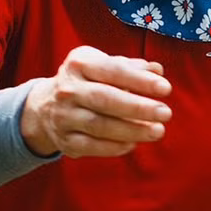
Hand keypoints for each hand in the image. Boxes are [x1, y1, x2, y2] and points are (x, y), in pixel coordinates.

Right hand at [21, 45, 171, 157]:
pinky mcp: (64, 140)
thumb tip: (158, 70)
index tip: (166, 89)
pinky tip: (134, 143)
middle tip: (165, 113)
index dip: (140, 80)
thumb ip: (132, 67)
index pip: (114, 71)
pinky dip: (114, 147)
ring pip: (100, 125)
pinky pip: (91, 146)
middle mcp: (68, 89)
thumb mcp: (104, 66)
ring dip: (131, 129)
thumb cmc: (87, 82)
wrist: (45, 106)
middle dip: (138, 107)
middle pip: (106, 99)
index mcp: (80, 63)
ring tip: (157, 131)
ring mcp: (64, 116)